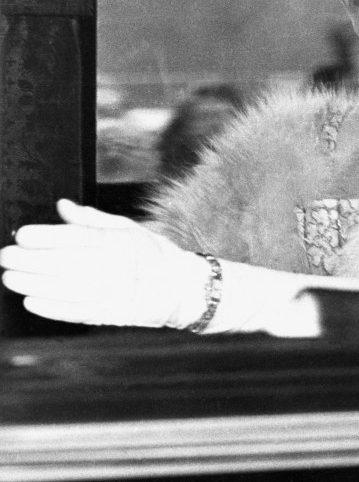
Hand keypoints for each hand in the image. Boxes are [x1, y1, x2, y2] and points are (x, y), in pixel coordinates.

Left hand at [0, 200, 207, 327]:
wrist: (180, 288)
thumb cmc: (152, 253)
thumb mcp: (127, 228)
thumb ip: (92, 219)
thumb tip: (62, 207)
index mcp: (118, 241)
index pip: (76, 237)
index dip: (46, 236)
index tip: (22, 234)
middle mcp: (114, 266)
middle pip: (64, 263)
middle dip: (30, 260)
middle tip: (6, 256)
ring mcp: (111, 292)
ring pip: (64, 289)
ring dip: (33, 284)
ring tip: (10, 278)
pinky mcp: (109, 314)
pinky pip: (75, 312)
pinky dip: (51, 308)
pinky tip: (31, 301)